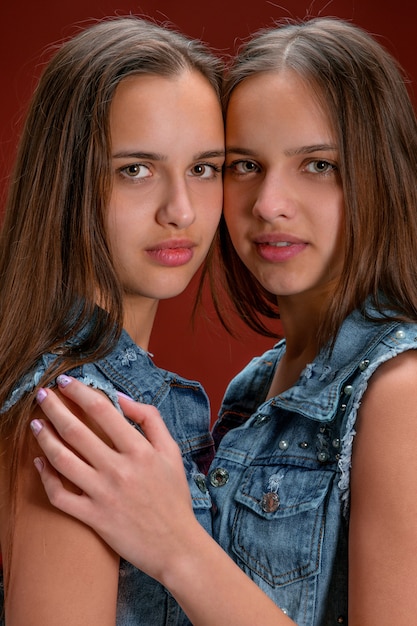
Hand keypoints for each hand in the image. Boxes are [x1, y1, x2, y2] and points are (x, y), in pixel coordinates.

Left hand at [31, 377, 195, 581]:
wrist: (176, 545)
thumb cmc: (174, 496)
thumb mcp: (172, 451)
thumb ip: (150, 420)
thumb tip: (121, 399)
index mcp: (140, 450)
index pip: (103, 410)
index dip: (80, 392)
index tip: (66, 382)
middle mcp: (119, 469)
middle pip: (76, 431)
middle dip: (54, 408)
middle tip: (41, 395)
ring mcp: (103, 494)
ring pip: (63, 460)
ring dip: (45, 438)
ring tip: (36, 424)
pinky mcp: (93, 517)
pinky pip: (60, 496)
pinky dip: (45, 478)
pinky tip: (39, 463)